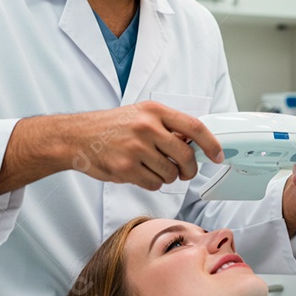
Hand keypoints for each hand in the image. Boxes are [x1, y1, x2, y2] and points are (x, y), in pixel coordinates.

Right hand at [0, 101, 222, 194]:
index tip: (218, 156)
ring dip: (167, 176)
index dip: (211, 144)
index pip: (194, 127)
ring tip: (151, 167)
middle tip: (185, 172)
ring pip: (170, 173)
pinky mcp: (126, 168)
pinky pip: (154, 184)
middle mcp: (147, 127)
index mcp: (155, 111)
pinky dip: (152, 182)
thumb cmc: (112, 126)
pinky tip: (138, 172)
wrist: (77, 137)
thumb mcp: (141, 114)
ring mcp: (136, 148)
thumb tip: (195, 144)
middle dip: (190, 169)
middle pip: (186, 155)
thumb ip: (167, 126)